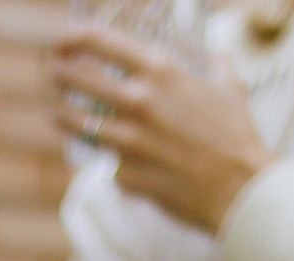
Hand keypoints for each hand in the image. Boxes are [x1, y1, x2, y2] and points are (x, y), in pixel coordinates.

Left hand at [51, 28, 272, 234]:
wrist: (238, 190)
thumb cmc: (236, 136)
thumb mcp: (227, 86)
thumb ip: (212, 64)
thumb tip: (212, 54)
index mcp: (161, 71)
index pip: (100, 43)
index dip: (72, 38)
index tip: (63, 42)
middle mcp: (139, 102)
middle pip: (77, 80)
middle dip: (60, 73)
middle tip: (55, 74)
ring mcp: (128, 141)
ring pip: (77, 123)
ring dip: (63, 116)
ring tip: (59, 114)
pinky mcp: (126, 175)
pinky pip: (108, 162)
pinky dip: (109, 159)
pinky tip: (113, 159)